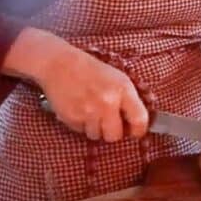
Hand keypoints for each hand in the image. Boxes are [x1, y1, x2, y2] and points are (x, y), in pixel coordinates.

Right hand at [2, 28, 149, 142]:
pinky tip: (80, 109)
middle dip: (113, 132)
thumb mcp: (118, 78)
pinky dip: (82, 124)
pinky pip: (81, 131)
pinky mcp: (72, 117)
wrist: (61, 64)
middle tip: (109, 122)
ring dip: (96, 128)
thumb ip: (130, 100)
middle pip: (116, 136)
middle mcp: (107, 102)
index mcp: (123, 89)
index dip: (139, 130)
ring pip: (97, 136)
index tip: (136, 132)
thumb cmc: (91, 70)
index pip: (139, 120)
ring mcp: (88, 111)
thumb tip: (139, 123)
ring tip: (92, 111)